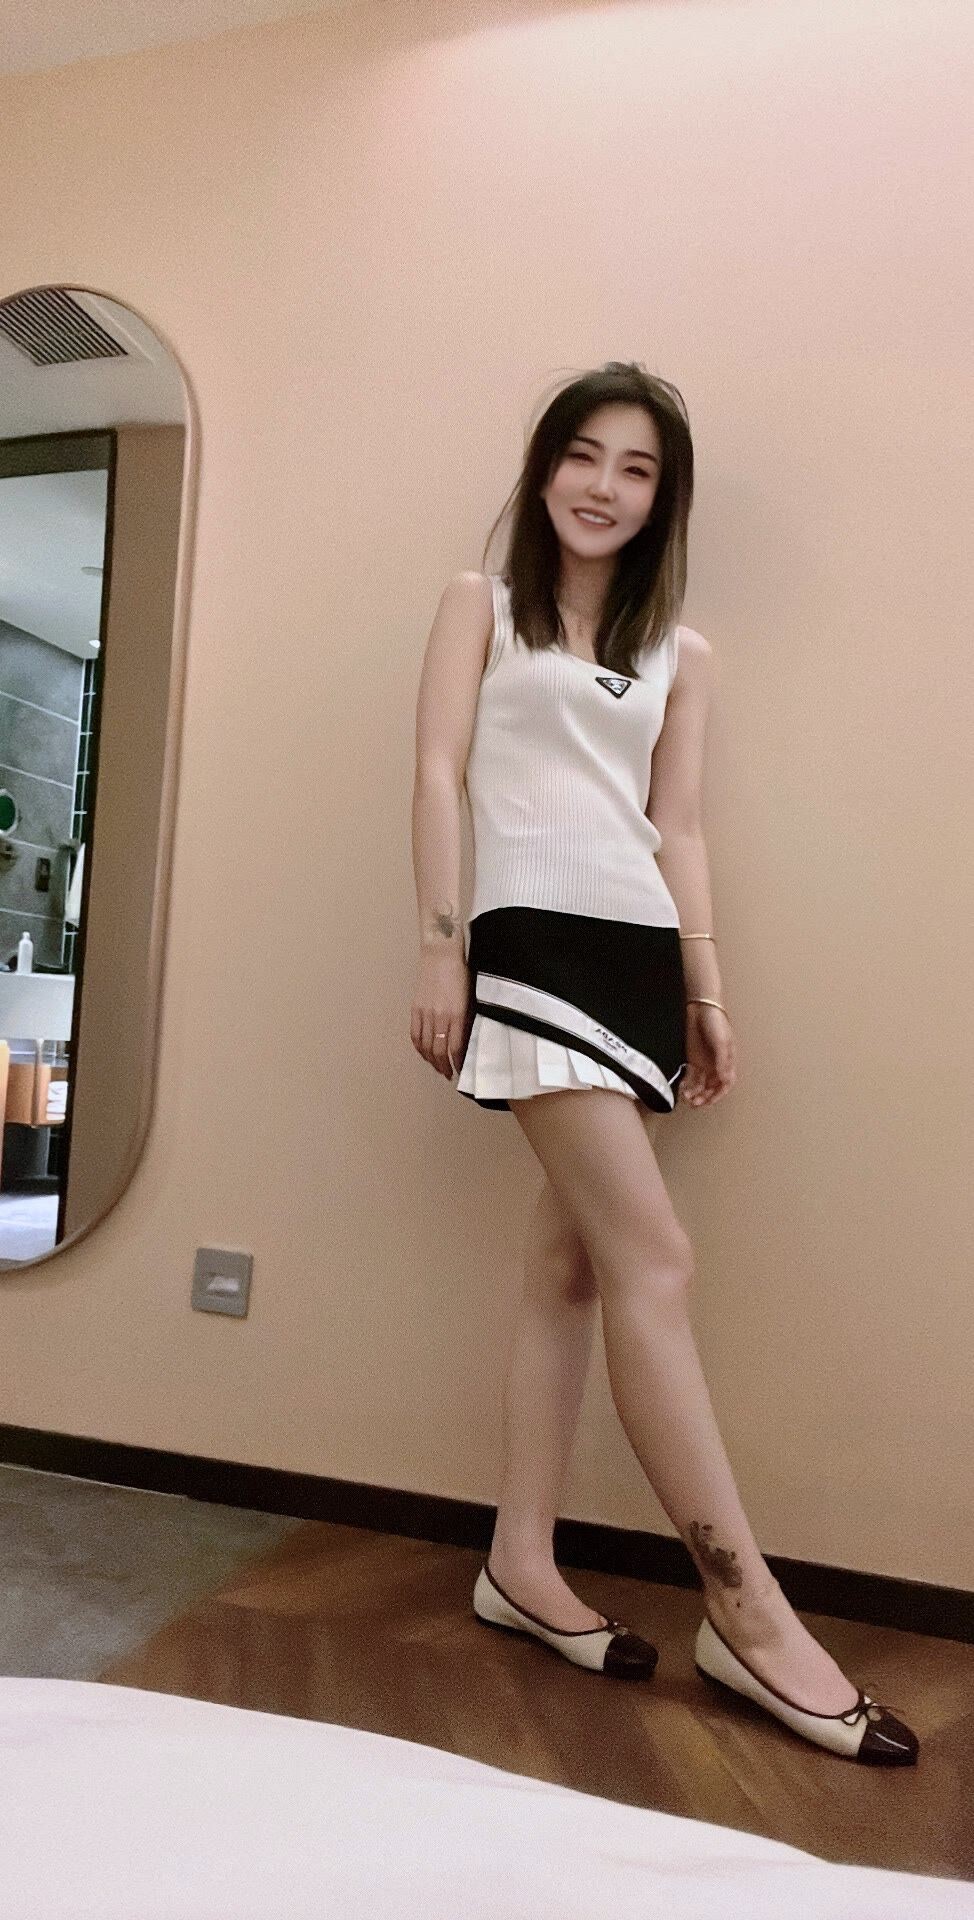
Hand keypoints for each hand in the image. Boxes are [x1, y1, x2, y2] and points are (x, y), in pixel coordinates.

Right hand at [410, 949, 473, 1080]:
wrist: (441, 954)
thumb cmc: (461, 973)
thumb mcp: (471, 997)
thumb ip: (468, 1019)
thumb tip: (468, 1040)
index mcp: (457, 1014)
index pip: (457, 1047)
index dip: (458, 1062)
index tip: (462, 1070)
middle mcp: (440, 1017)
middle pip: (439, 1051)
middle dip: (444, 1066)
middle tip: (449, 1074)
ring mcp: (426, 1013)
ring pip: (425, 1046)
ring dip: (431, 1060)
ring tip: (437, 1067)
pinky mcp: (416, 1009)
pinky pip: (415, 1034)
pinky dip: (419, 1047)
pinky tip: (424, 1053)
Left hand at [680, 1003, 735, 1107]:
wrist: (701, 1008)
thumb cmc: (716, 1022)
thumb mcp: (722, 1042)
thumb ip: (722, 1062)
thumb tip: (724, 1079)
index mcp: (727, 1062)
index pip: (725, 1084)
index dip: (718, 1095)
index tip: (709, 1102)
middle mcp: (716, 1065)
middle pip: (712, 1088)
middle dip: (705, 1097)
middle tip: (695, 1104)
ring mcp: (704, 1063)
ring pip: (701, 1085)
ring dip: (695, 1093)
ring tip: (687, 1099)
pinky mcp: (693, 1059)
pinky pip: (691, 1077)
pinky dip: (687, 1084)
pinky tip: (682, 1088)